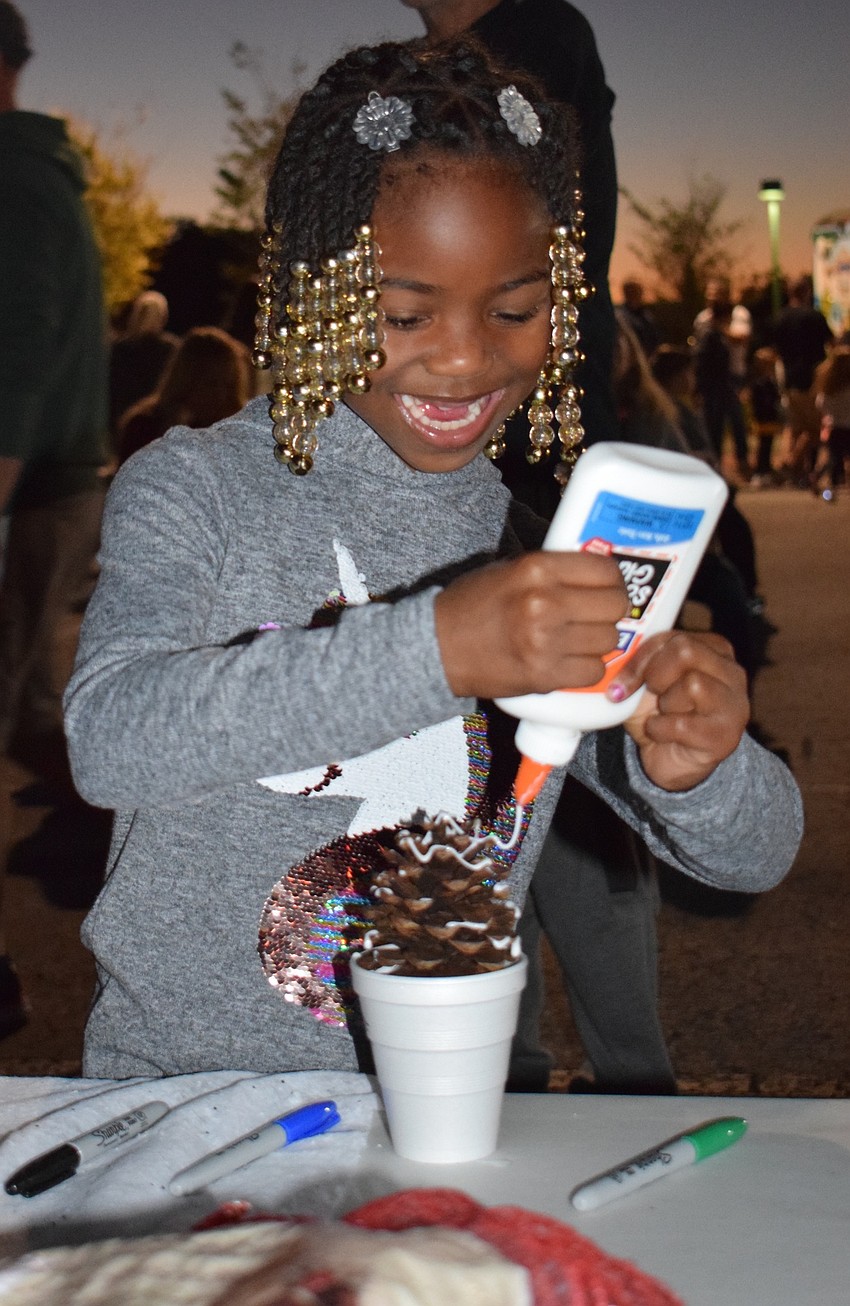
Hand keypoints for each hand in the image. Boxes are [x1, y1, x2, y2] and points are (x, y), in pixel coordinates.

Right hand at [435, 551, 626, 699]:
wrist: (438, 648)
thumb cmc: (473, 605)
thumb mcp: (511, 570)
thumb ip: (553, 570)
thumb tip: (599, 575)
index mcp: (537, 569)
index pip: (605, 570)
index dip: (613, 579)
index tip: (607, 587)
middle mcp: (545, 603)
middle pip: (614, 606)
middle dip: (610, 610)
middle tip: (596, 614)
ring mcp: (546, 642)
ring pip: (608, 640)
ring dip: (598, 641)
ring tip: (578, 639)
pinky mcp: (544, 676)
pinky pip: (593, 672)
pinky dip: (587, 668)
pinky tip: (570, 661)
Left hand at [609, 631, 749, 790]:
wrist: (668, 759)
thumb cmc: (660, 714)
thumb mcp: (646, 681)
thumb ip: (640, 661)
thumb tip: (616, 653)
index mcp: (714, 649)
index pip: (674, 637)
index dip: (641, 658)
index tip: (620, 681)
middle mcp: (731, 672)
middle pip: (686, 650)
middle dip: (655, 674)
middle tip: (647, 694)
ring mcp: (734, 704)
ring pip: (692, 684)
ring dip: (664, 704)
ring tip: (663, 715)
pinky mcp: (725, 735)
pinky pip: (682, 723)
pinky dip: (660, 729)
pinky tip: (662, 734)